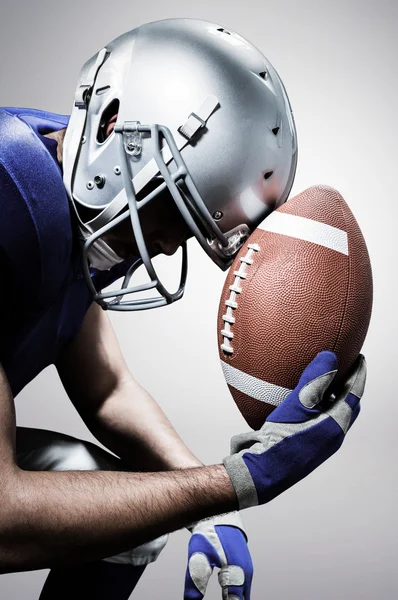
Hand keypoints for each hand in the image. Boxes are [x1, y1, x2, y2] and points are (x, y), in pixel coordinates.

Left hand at [184, 511, 252, 599]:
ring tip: (221, 599)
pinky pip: (241, 590)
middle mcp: (246, 574)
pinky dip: (233, 598)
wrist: (218, 513)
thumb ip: (195, 581)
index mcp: (238, 572)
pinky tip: (225, 599)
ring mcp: (247, 571)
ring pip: (242, 597)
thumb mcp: (198, 556)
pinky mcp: (243, 569)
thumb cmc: (209, 532)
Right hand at [223, 351, 365, 508]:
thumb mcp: (297, 406)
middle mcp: (329, 436)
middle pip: (345, 406)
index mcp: (335, 427)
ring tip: (319, 379)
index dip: (357, 374)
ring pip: (328, 413)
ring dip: (327, 395)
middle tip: (342, 367)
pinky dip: (310, 405)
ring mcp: (315, 442)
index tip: (359, 357)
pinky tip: (294, 398)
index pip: (353, 395)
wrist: (258, 473)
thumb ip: (314, 381)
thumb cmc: (279, 442)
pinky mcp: (300, 443)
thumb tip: (330, 357)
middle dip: (346, 385)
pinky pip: (311, 419)